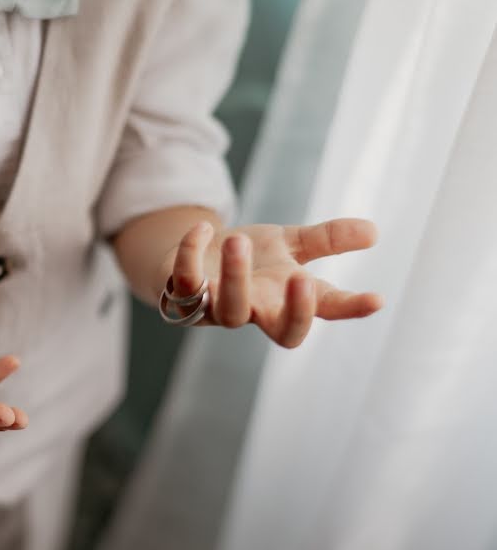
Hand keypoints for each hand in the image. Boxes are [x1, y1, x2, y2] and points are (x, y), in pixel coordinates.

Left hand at [165, 218, 383, 347]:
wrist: (196, 255)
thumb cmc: (250, 258)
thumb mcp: (289, 244)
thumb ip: (326, 240)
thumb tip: (374, 231)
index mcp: (287, 298)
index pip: (326, 311)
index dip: (350, 309)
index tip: (377, 298)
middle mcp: (257, 310)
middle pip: (283, 332)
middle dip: (295, 311)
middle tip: (302, 278)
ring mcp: (220, 307)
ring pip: (230, 311)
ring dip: (235, 276)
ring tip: (238, 242)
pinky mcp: (184, 295)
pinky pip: (185, 283)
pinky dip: (190, 254)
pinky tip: (202, 227)